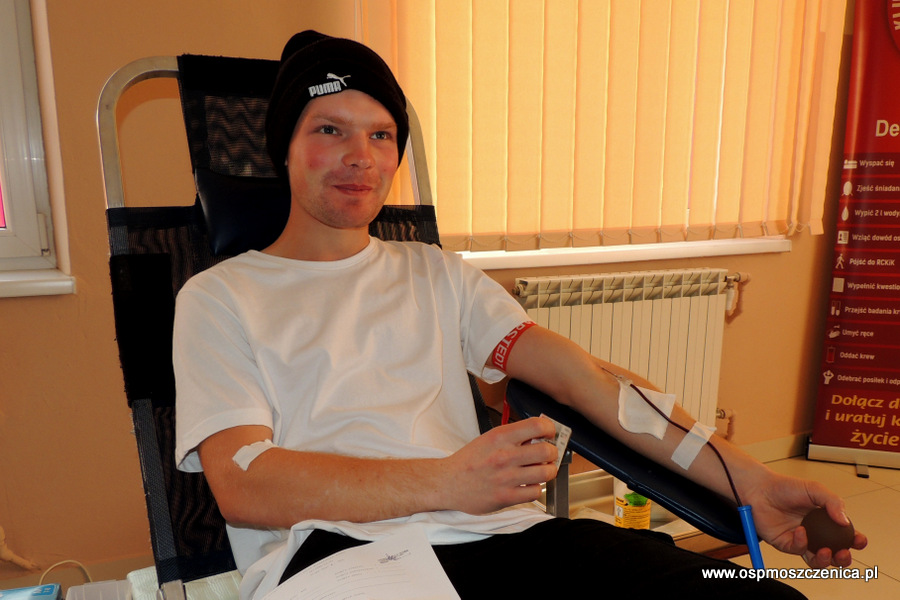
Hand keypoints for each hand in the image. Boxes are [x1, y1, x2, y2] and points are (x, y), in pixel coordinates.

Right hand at [442, 417, 558, 514]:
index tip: (549, 433)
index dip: (549, 429)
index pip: (537, 425)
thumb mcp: (489, 439)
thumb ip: (513, 436)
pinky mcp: (506, 497)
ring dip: (547, 471)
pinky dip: (535, 489)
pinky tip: (527, 485)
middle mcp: (505, 455)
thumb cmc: (469, 460)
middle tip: (547, 455)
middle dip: (552, 452)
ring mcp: (506, 478)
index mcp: (500, 437)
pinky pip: (536, 492)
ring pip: (546, 473)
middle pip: (547, 450)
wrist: (448, 483)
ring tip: (540, 471)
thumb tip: (539, 435)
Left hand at [743, 471, 866, 567]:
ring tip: (826, 551)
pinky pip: (798, 550)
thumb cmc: (785, 487)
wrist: (759, 488)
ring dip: (825, 560)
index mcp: (826, 520)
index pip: (846, 535)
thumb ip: (832, 502)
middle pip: (835, 554)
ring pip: (818, 560)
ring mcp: (801, 540)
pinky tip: (800, 531)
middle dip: (843, 559)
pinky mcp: (785, 544)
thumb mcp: (814, 489)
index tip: (859, 539)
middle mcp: (815, 533)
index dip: (856, 541)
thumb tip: (846, 522)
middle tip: (843, 552)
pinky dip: (801, 543)